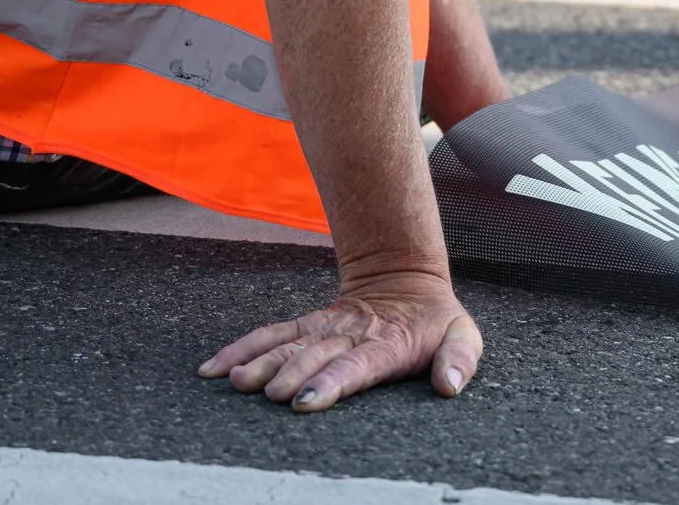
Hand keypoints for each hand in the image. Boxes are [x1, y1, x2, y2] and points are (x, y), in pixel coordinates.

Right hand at [200, 273, 481, 413]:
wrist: (406, 279)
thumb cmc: (436, 321)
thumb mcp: (463, 335)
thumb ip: (460, 358)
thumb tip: (450, 385)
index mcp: (388, 342)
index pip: (357, 364)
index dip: (331, 381)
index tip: (306, 398)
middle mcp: (350, 334)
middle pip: (316, 355)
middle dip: (291, 373)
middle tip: (268, 393)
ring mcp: (325, 328)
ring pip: (287, 344)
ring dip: (260, 361)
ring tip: (234, 381)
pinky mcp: (307, 326)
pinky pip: (271, 335)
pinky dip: (241, 349)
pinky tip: (215, 368)